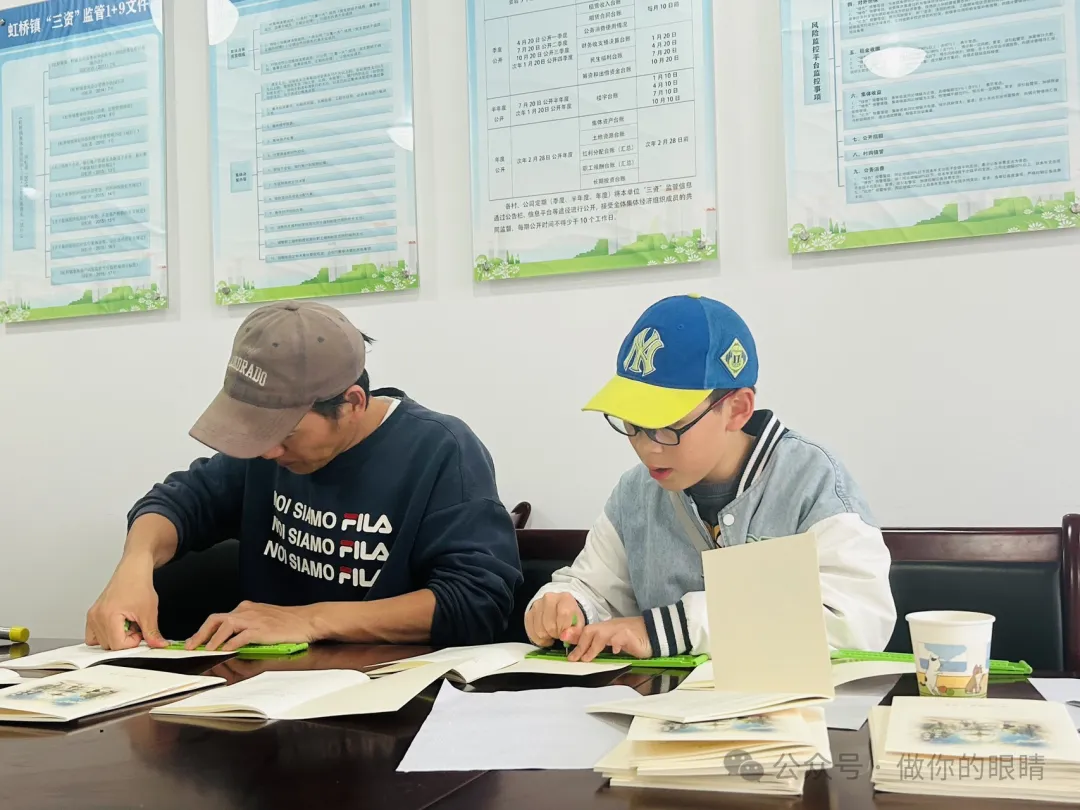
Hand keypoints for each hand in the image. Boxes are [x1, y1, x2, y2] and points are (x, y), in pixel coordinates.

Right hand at [85, 560, 165, 650]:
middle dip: (125, 639)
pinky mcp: (92, 614)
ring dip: (115, 637)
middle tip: (135, 626)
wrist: (133, 570)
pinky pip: (93, 635)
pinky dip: (105, 634)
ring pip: (100, 642)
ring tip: (126, 624)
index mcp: (108, 616)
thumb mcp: (149, 612)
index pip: (117, 645)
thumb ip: (152, 633)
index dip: (132, 642)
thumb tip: (158, 645)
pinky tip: (118, 625)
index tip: (140, 632)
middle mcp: (96, 617)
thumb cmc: (139, 585)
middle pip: (109, 645)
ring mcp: (92, 615)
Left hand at [187, 601, 316, 651]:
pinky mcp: (262, 629)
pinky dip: (231, 644)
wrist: (307, 620)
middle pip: (216, 619)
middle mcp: (246, 611)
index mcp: (246, 609)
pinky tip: (226, 652)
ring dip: (212, 639)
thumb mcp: (263, 619)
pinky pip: (241, 636)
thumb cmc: (288, 622)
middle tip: (190, 647)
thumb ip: (246, 627)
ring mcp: (254, 619)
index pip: (219, 618)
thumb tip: (229, 641)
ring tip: (205, 651)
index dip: (204, 630)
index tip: (194, 641)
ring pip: (225, 625)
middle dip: (200, 634)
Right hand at [525, 592, 583, 647]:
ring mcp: (537, 605)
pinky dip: (538, 638)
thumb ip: (576, 633)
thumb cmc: (572, 619)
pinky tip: (545, 635)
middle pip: (550, 625)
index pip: (564, 615)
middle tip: (559, 633)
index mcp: (565, 598)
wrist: (562, 611)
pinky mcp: (529, 613)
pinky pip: (531, 632)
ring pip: (539, 630)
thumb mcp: (579, 626)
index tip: (566, 633)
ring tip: (552, 634)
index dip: (564, 628)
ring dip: (547, 637)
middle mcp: (549, 598)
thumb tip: (564, 637)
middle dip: (556, 634)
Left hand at [567, 617, 651, 662]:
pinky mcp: (630, 634)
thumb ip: (602, 649)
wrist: (655, 633)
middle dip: (580, 645)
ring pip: (601, 633)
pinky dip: (615, 643)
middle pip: (590, 631)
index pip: (587, 632)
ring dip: (592, 647)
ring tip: (587, 658)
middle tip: (574, 658)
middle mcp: (610, 627)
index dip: (576, 641)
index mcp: (606, 629)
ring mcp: (620, 629)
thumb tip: (588, 658)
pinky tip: (615, 651)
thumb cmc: (635, 640)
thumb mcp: (616, 645)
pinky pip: (620, 637)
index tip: (569, 654)